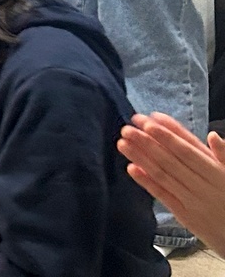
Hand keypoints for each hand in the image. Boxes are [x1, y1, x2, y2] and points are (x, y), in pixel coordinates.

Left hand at [117, 112, 224, 255]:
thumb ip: (224, 156)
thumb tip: (212, 135)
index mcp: (216, 173)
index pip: (188, 150)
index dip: (168, 135)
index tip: (149, 121)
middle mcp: (203, 186)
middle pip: (171, 160)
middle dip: (147, 142)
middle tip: (127, 128)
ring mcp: (192, 201)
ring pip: (164, 176)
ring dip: (141, 158)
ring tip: (122, 143)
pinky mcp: (185, 216)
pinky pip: (164, 196)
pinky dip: (147, 182)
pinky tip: (131, 168)